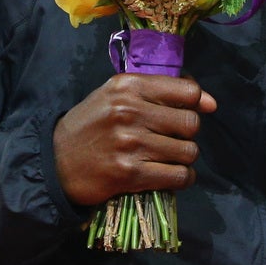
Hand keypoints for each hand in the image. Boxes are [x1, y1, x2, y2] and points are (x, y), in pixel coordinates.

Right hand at [53, 74, 214, 206]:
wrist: (54, 162)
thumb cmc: (91, 125)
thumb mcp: (117, 96)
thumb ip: (162, 92)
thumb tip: (211, 103)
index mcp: (128, 86)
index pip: (188, 91)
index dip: (195, 103)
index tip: (188, 111)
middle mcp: (129, 111)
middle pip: (191, 123)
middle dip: (187, 134)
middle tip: (172, 138)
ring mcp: (130, 143)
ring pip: (188, 151)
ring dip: (183, 158)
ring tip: (167, 157)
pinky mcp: (129, 173)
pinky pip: (178, 176)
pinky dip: (182, 178)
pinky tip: (171, 175)